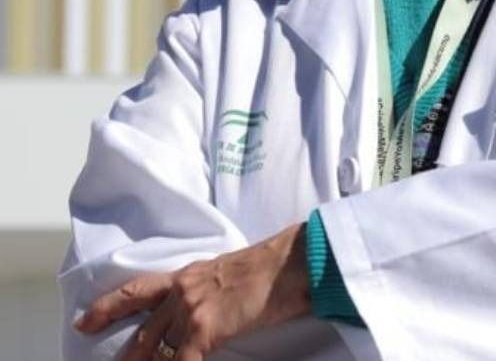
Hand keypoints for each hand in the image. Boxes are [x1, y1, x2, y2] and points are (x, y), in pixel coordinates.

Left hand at [75, 223, 312, 360]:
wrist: (293, 261)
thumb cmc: (275, 266)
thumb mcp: (233, 272)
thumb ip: (214, 290)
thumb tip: (214, 309)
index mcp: (188, 274)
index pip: (138, 291)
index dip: (107, 308)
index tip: (85, 323)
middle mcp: (182, 291)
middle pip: (143, 331)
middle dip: (126, 356)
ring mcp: (191, 310)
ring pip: (156, 350)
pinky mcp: (205, 329)